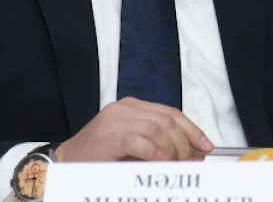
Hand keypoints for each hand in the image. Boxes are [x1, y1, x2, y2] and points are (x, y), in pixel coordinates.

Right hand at [55, 97, 213, 161]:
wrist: (67, 161)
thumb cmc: (101, 157)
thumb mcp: (135, 148)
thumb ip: (160, 146)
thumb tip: (193, 154)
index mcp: (132, 107)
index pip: (171, 113)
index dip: (192, 129)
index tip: (205, 146)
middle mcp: (125, 108)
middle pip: (167, 119)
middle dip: (185, 143)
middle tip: (190, 162)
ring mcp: (116, 120)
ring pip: (157, 129)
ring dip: (172, 150)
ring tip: (176, 165)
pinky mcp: (109, 135)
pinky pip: (139, 140)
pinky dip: (154, 152)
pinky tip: (162, 162)